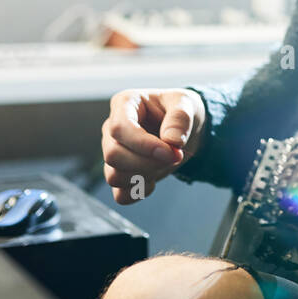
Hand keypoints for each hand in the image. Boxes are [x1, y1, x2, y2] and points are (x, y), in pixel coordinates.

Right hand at [102, 88, 205, 204]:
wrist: (183, 129)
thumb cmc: (179, 110)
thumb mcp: (186, 103)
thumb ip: (180, 118)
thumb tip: (171, 141)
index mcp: (124, 104)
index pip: (119, 128)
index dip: (143, 145)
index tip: (170, 152)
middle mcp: (111, 129)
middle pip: (113, 155)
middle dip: (147, 163)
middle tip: (175, 157)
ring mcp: (112, 152)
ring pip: (114, 176)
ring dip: (145, 176)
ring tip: (166, 164)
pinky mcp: (119, 173)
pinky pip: (120, 194)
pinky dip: (140, 191)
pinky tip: (155, 178)